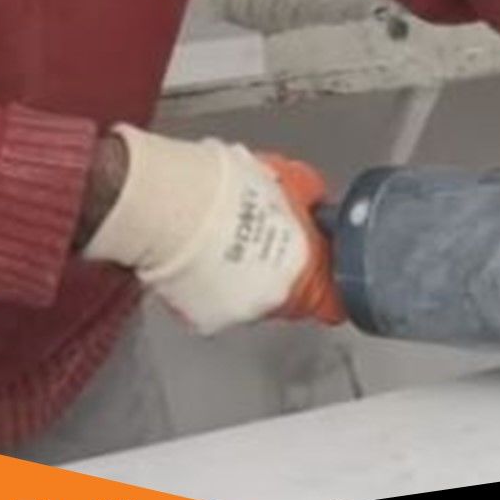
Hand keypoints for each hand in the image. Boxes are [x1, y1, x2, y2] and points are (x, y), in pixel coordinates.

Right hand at [81, 125, 343, 334]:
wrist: (167, 201)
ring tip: (221, 246)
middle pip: (287, 297)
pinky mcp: (203, 319)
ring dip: (241, 281)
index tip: (318, 273)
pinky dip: (207, 290)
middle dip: (278, 273)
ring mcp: (238, 313)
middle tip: (258, 243)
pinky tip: (198, 263)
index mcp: (304, 271)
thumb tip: (313, 201)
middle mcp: (274, 301)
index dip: (323, 280)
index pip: (331, 299)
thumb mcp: (284, 180)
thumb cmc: (221, 188)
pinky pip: (212, 308)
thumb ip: (306, 199)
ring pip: (249, 303)